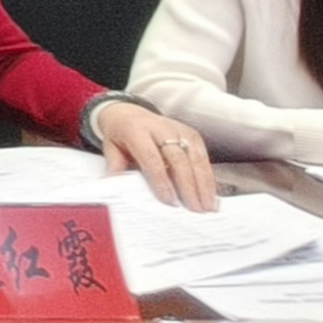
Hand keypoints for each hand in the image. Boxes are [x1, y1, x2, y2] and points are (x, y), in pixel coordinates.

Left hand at [93, 100, 217, 211]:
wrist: (128, 113)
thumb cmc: (120, 136)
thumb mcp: (111, 149)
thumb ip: (116, 168)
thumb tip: (120, 190)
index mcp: (137, 131)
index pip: (152, 158)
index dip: (162, 180)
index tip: (170, 200)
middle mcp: (161, 128)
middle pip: (178, 158)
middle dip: (187, 186)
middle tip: (194, 208)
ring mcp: (179, 129)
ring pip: (194, 158)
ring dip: (203, 184)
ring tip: (206, 206)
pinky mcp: (192, 133)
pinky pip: (203, 156)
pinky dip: (208, 177)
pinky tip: (211, 194)